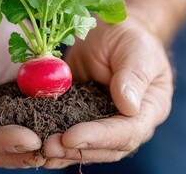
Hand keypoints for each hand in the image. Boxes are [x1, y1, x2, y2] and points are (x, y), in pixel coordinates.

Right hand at [0, 16, 45, 167]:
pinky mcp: (15, 112)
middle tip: (51, 149)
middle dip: (22, 153)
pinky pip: (28, 128)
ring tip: (60, 148)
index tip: (29, 139)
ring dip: (35, 151)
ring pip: (12, 148)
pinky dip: (44, 134)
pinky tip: (64, 133)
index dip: (0, 142)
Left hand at [42, 16, 172, 167]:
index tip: (72, 136)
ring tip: (40, 149)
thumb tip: (128, 106)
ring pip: (87, 148)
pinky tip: (36, 145)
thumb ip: (133, 76)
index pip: (128, 132)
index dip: (100, 137)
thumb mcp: (135, 49)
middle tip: (49, 146)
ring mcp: (103, 123)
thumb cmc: (128, 38)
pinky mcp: (81, 118)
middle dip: (77, 149)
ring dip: (63, 151)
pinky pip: (70, 135)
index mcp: (149, 108)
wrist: (109, 34)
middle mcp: (128, 123)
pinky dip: (55, 141)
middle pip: (106, 148)